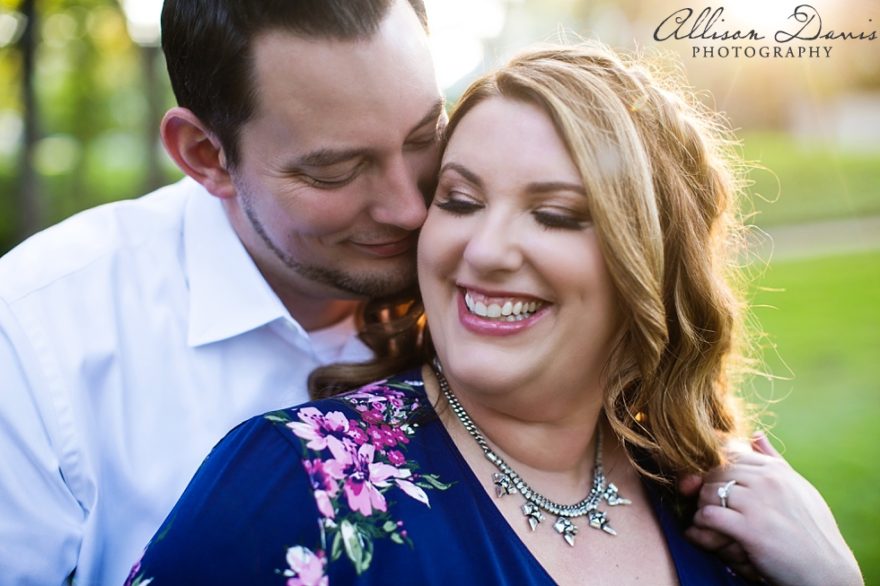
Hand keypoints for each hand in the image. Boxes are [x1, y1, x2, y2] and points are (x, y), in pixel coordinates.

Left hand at [681, 432, 862, 585]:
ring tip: (708, 520)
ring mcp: (758, 504)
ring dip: (702, 507)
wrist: (826, 570)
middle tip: (708, 505)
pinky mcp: (750, 529)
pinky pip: (708, 515)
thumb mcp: (798, 488)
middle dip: (706, 489)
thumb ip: (774, 460)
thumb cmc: (812, 530)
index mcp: (776, 470)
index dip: (715, 471)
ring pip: (708, 492)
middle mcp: (767, 481)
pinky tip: (707, 531)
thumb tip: (755, 434)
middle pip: (715, 473)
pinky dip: (701, 524)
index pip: (729, 456)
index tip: (713, 486)